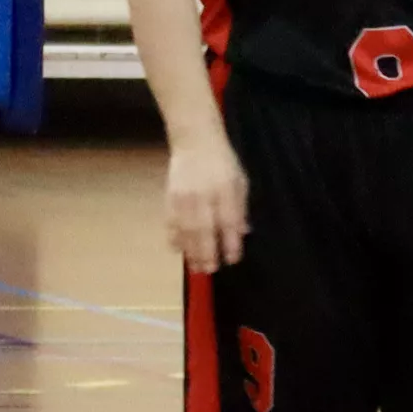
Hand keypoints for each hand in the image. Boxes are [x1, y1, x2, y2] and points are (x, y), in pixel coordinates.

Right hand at [162, 134, 248, 273]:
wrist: (195, 142)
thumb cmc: (223, 163)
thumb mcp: (240, 181)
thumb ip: (241, 207)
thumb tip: (243, 232)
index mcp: (225, 190)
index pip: (228, 221)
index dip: (230, 242)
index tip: (233, 259)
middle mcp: (203, 194)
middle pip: (204, 229)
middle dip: (207, 252)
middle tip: (211, 269)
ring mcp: (184, 196)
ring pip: (185, 228)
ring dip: (190, 250)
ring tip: (196, 266)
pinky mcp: (169, 196)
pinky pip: (170, 221)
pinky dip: (173, 237)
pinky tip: (178, 250)